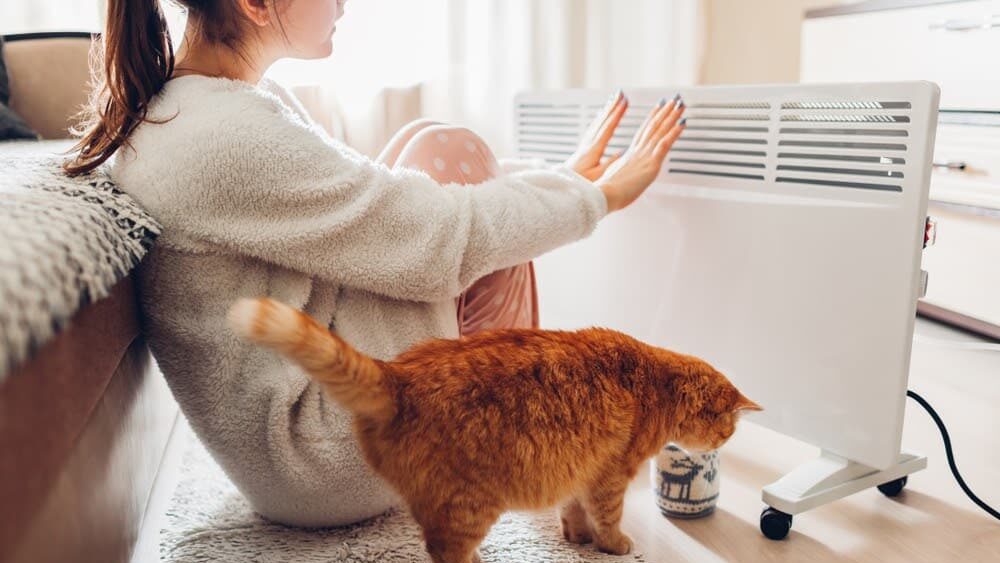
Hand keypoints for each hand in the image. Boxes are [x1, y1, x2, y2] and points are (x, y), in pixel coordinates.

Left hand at [565, 90, 628, 180]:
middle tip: (620, 94)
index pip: (606, 128)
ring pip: (596, 123)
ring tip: (613, 101)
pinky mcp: (582, 150)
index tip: (624, 101)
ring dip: (606, 111)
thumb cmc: (578, 185)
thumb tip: (622, 153)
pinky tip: (601, 119)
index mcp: (592, 151)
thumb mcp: (597, 177)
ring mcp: (584, 146)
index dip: (616, 114)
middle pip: (601, 121)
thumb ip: (609, 164)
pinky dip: (599, 121)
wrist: (560, 188)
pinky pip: (593, 129)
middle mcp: (587, 145)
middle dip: (612, 107)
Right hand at [597, 95, 684, 211]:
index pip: (643, 132)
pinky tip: (682, 124)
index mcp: (629, 156)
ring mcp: (645, 156)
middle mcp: (638, 152)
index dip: (651, 119)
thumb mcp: (613, 178)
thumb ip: (619, 171)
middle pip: (652, 127)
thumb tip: (619, 171)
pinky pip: (665, 143)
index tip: (657, 108)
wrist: (604, 194)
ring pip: (660, 131)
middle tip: (672, 100)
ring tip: (679, 104)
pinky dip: (674, 132)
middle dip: (664, 112)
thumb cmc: (607, 191)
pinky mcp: (651, 164)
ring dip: (671, 116)